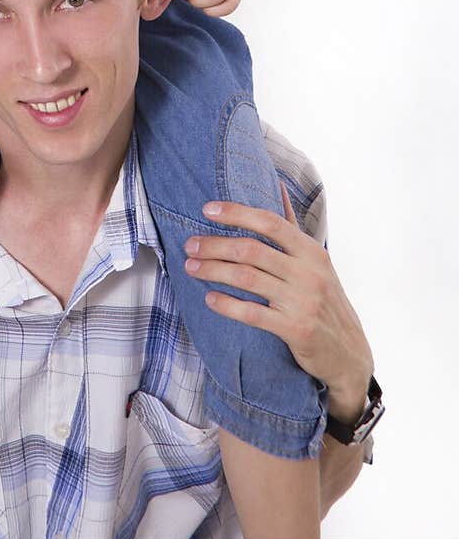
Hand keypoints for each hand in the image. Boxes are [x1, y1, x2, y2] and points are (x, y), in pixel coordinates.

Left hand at [184, 185, 373, 421]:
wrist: (349, 353)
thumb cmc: (325, 299)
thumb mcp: (316, 260)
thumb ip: (292, 226)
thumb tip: (277, 185)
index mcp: (311, 251)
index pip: (270, 223)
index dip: (237, 213)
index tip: (207, 210)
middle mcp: (308, 273)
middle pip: (252, 250)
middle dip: (215, 245)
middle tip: (190, 245)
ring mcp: (302, 301)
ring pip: (247, 278)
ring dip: (213, 270)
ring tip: (191, 267)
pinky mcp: (295, 329)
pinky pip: (253, 314)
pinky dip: (227, 305)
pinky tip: (210, 298)